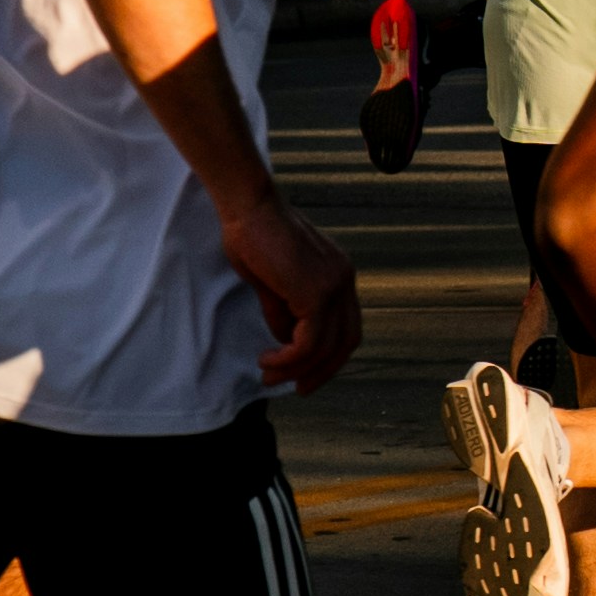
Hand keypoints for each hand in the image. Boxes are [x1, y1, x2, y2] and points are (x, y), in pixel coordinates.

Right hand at [219, 191, 362, 390]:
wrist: (249, 206)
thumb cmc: (254, 235)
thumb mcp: (272, 282)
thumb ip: (284, 310)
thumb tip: (285, 340)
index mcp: (338, 275)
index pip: (346, 326)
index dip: (329, 355)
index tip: (304, 372)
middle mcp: (344, 281)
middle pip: (346, 342)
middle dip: (322, 371)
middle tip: (297, 388)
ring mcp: (334, 287)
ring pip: (326, 347)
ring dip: (297, 369)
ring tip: (269, 375)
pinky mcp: (315, 293)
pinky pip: (308, 342)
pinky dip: (289, 358)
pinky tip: (268, 359)